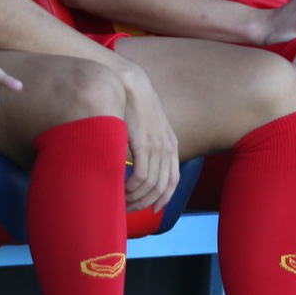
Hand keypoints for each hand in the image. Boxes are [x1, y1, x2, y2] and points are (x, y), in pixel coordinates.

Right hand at [120, 65, 180, 212]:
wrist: (132, 85)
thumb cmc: (136, 105)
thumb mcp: (150, 126)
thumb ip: (149, 144)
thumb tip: (140, 162)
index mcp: (171, 145)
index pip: (173, 181)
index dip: (163, 199)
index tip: (152, 209)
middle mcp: (168, 148)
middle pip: (161, 187)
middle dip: (146, 203)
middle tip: (129, 208)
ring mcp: (157, 147)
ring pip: (151, 185)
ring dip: (136, 198)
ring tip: (122, 200)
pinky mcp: (143, 144)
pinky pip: (141, 176)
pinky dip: (132, 187)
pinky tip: (122, 189)